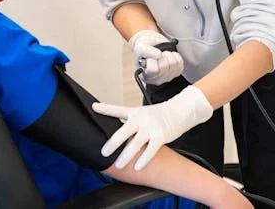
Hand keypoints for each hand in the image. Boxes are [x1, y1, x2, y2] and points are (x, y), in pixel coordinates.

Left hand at [92, 85, 212, 170]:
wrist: (180, 111)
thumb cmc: (159, 115)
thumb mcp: (143, 113)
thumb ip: (130, 121)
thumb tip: (116, 133)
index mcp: (135, 112)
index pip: (118, 110)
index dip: (105, 109)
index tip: (94, 107)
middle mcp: (141, 119)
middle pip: (124, 131)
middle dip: (113, 143)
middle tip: (104, 152)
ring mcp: (151, 127)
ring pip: (136, 143)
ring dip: (126, 155)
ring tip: (119, 165)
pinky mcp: (161, 136)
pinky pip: (150, 150)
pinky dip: (144, 159)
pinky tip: (138, 167)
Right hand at [129, 30, 183, 84]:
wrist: (153, 47)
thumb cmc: (145, 49)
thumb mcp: (140, 47)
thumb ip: (146, 51)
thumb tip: (158, 55)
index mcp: (145, 76)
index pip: (153, 70)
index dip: (152, 60)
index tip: (149, 57)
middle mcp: (157, 80)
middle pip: (164, 67)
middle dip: (161, 55)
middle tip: (156, 54)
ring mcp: (167, 77)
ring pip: (173, 63)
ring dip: (168, 54)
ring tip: (162, 54)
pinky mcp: (176, 72)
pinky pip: (180, 62)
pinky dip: (175, 55)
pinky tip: (168, 56)